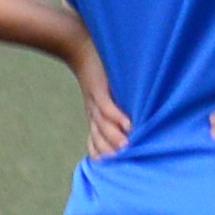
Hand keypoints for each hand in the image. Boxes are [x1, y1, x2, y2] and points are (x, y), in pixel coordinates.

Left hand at [69, 46, 126, 160]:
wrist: (77, 46)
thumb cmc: (99, 70)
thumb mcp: (107, 92)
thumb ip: (118, 106)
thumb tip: (137, 122)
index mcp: (95, 117)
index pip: (96, 143)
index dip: (104, 155)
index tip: (117, 169)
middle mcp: (93, 113)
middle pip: (100, 138)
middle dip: (111, 151)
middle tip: (126, 163)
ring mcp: (94, 101)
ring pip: (103, 125)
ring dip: (115, 137)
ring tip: (128, 147)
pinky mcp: (98, 88)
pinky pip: (107, 106)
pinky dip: (117, 116)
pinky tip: (128, 124)